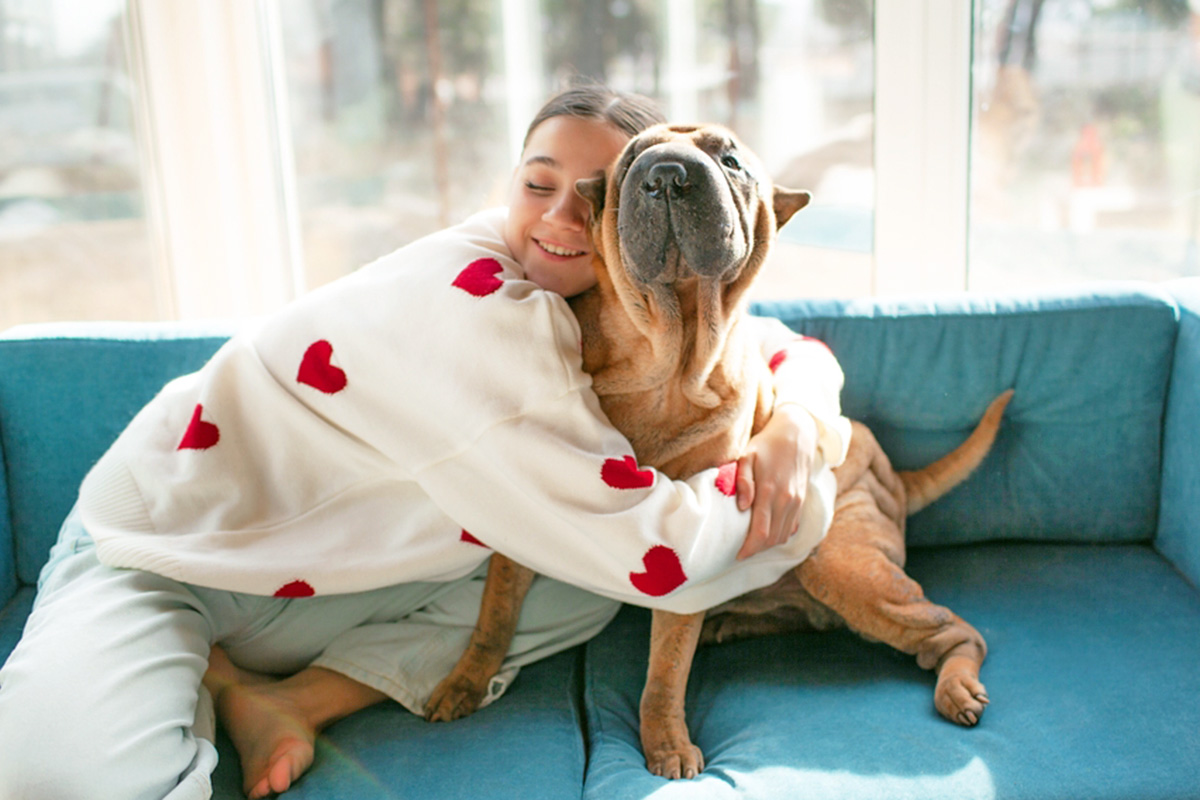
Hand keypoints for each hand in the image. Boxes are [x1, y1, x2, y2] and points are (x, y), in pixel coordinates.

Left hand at [736, 405, 818, 559]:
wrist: (797, 434)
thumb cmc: (766, 445)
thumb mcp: (747, 456)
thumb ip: (742, 481)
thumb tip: (741, 507)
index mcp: (770, 491)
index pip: (760, 532)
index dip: (749, 548)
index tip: (737, 555)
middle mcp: (787, 500)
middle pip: (772, 539)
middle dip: (756, 550)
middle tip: (741, 551)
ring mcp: (797, 502)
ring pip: (783, 536)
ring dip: (767, 545)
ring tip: (752, 544)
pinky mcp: (802, 501)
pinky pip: (791, 528)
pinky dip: (779, 535)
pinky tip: (767, 533)